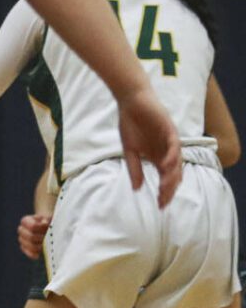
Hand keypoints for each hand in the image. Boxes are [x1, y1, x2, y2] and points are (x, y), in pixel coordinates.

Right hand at [16, 214, 50, 259]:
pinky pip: (27, 252)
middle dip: (41, 238)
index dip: (41, 228)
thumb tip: (44, 223)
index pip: (32, 226)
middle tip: (50, 238)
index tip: (48, 227)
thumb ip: (47, 219)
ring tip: (47, 245)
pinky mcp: (24, 248)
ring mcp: (22, 239)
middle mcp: (21, 230)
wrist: (45, 226)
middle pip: (30, 237)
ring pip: (29, 245)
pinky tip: (38, 255)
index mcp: (25, 221)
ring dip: (39, 246)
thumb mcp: (49, 218)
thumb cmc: (48, 221)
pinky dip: (33, 254)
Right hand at [117, 86, 182, 206]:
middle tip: (164, 201)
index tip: (159, 205)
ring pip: (177, 163)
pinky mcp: (170, 131)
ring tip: (165, 188)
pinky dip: (171, 157)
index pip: (165, 179)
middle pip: (174, 174)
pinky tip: (165, 166)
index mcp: (158, 157)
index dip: (163, 192)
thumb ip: (134, 168)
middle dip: (170, 189)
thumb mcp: (129, 151)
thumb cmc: (130, 123)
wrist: (131, 102)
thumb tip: (136, 189)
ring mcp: (170, 142)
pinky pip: (174, 147)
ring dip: (172, 176)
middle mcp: (167, 151)